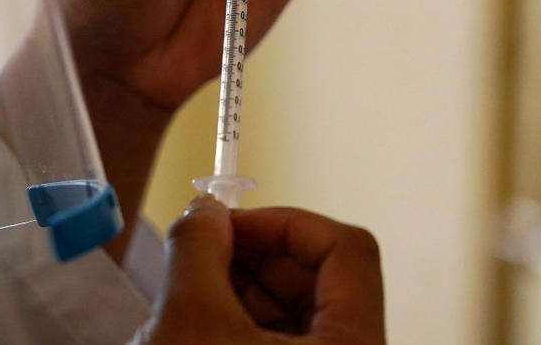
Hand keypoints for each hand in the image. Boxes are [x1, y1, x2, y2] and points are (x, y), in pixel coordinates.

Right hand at [132, 196, 385, 343]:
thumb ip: (199, 247)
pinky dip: (235, 317)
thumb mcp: (190, 318)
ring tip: (189, 293)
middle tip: (203, 247)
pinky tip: (196, 324)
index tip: (233, 220)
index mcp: (352, 344)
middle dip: (252, 253)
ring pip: (293, 306)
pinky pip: (276, 335)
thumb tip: (205, 209)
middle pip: (317, 275)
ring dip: (237, 285)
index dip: (285, 222)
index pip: (347, 248)